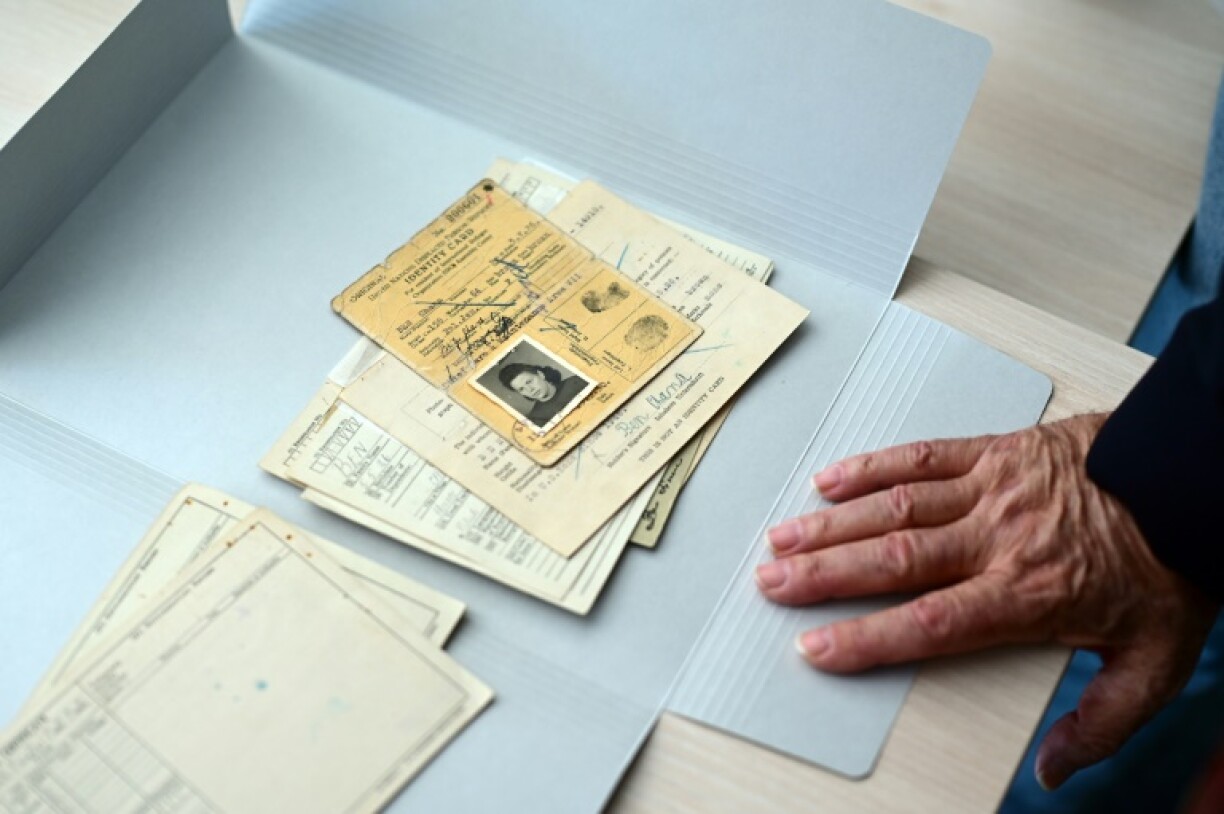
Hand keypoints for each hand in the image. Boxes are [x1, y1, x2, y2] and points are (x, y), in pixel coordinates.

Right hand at [754, 413, 1218, 789]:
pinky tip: (833, 479)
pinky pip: (923, 455)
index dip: (865, 639)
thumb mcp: (1153, 664)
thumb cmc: (1166, 565)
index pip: (928, 623)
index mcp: (1027, 594)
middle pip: (894, 560)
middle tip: (771, 584)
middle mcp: (998, 539)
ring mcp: (992, 489)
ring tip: (782, 538)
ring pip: (896, 507)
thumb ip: (1099, 722)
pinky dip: (873, 467)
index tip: (815, 647)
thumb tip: (1053, 771)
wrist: (1191, 476)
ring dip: (833, 524)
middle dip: (823, 576)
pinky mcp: (994, 452)